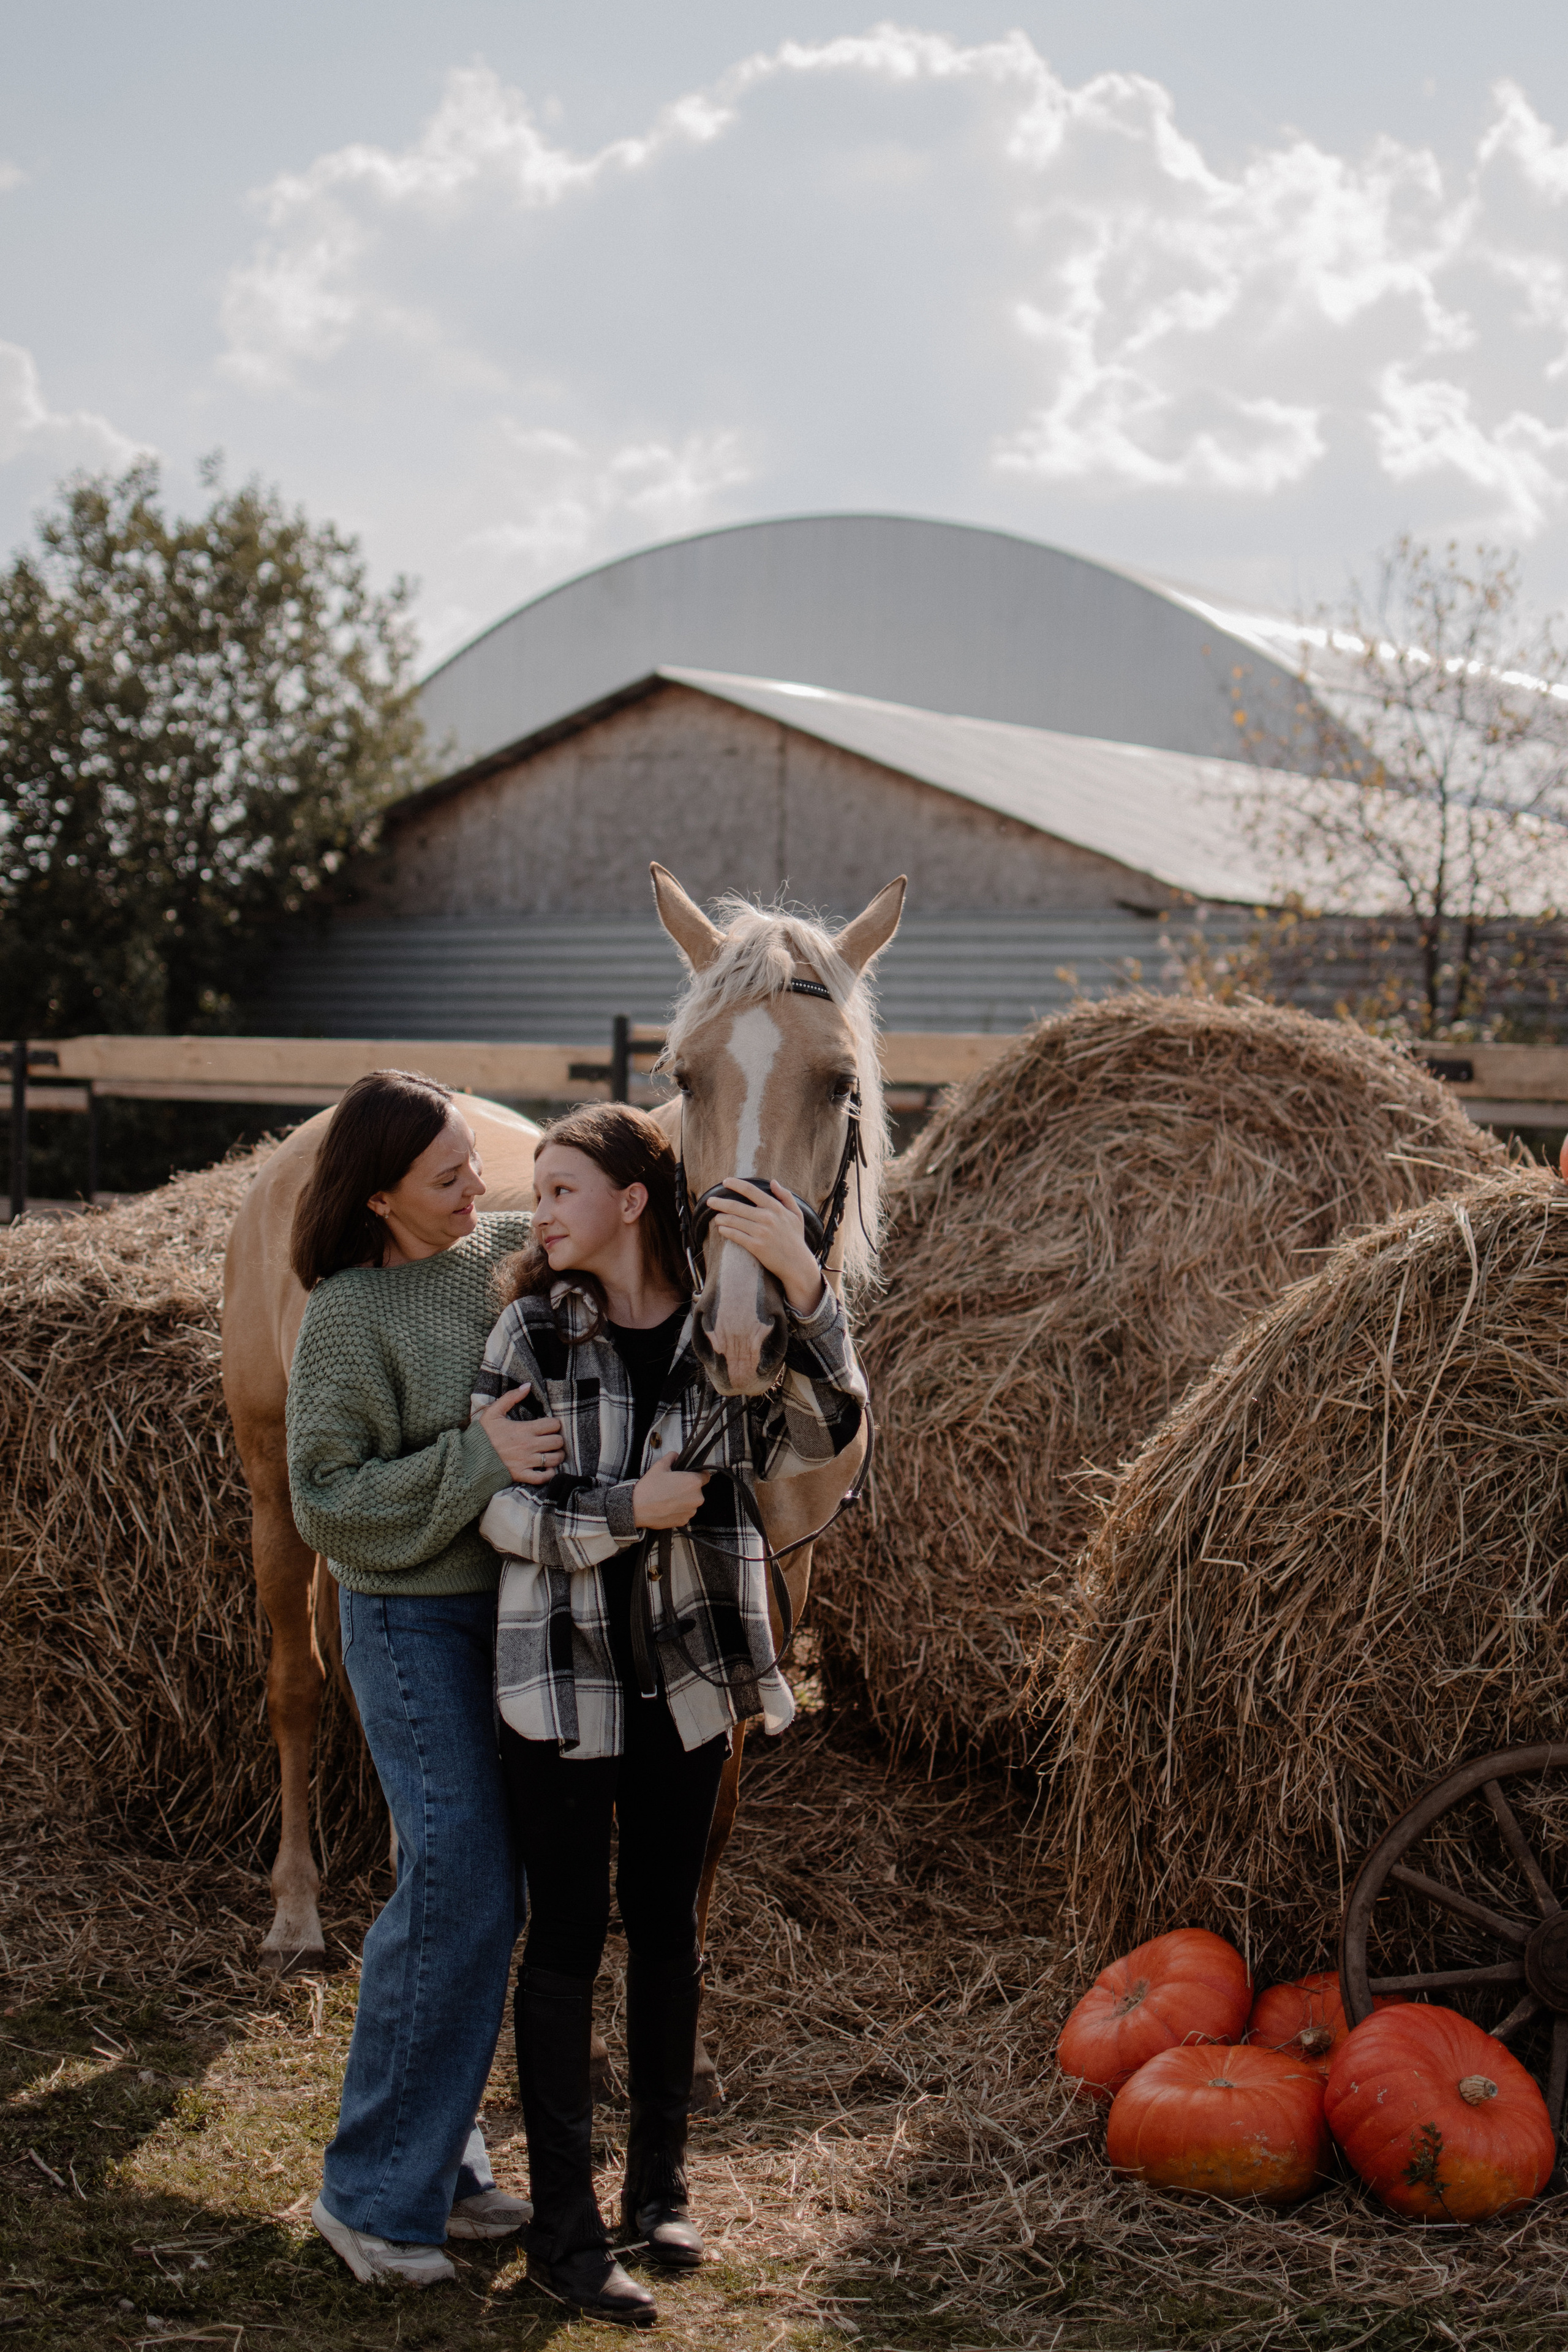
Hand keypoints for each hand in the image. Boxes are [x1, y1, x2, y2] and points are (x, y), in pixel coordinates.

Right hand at [479, 1386, 565, 1485]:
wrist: (470, 1457)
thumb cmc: (483, 1434)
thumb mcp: (493, 1412)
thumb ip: (511, 1397)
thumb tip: (528, 1385)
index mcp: (524, 1429)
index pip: (553, 1425)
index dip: (555, 1424)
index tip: (550, 1425)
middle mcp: (528, 1446)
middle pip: (557, 1442)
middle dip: (558, 1439)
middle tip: (552, 1439)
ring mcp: (526, 1462)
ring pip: (554, 1459)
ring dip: (557, 1456)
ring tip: (553, 1453)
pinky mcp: (521, 1475)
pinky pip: (543, 1477)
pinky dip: (549, 1473)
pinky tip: (547, 1468)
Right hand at [633, 1452, 710, 1528]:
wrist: (637, 1508)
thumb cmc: (649, 1487)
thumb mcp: (659, 1466)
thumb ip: (672, 1457)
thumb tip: (676, 1455)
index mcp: (693, 1482)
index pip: (706, 1476)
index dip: (698, 1474)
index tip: (689, 1476)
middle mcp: (697, 1498)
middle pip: (698, 1490)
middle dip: (688, 1488)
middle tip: (674, 1487)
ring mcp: (691, 1511)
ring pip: (691, 1502)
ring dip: (684, 1500)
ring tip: (669, 1498)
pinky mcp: (684, 1521)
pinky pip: (685, 1513)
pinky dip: (678, 1510)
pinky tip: (667, 1507)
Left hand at [709, 1179, 824, 1315]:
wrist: (797, 1264)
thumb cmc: (795, 1238)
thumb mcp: (796, 1214)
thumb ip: (786, 1196)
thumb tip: (773, 1182)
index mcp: (775, 1208)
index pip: (751, 1190)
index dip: (736, 1184)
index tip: (725, 1181)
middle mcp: (767, 1218)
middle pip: (736, 1206)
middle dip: (720, 1202)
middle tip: (709, 1201)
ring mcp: (761, 1232)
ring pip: (733, 1221)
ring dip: (721, 1218)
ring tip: (716, 1217)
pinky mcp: (756, 1246)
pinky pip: (735, 1235)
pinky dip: (725, 1231)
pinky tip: (720, 1229)